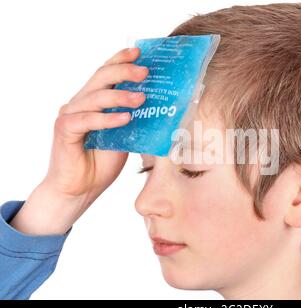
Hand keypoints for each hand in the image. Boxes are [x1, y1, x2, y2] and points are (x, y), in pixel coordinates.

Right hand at [10, 47, 148, 234]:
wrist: (80, 189)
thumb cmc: (101, 162)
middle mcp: (79, 103)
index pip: (105, 74)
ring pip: (95, 97)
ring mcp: (70, 115)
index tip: (139, 52)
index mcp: (93, 101)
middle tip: (145, 72)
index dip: (120, 60)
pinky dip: (107, 118)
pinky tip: (125, 118)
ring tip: (142, 97)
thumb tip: (161, 109)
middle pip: (100, 78)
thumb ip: (134, 120)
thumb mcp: (124, 136)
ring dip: (120, 96)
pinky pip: (87, 120)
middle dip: (124, 72)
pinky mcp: (65, 130)